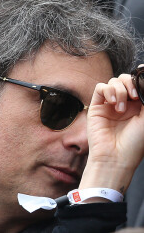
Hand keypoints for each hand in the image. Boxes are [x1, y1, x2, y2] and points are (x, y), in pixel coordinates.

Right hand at [79, 74, 143, 193]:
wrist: (115, 157)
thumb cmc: (134, 144)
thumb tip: (143, 84)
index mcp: (138, 106)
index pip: (137, 85)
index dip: (139, 82)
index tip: (142, 89)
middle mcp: (123, 103)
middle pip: (125, 80)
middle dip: (130, 84)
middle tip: (134, 97)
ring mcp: (109, 104)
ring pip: (113, 82)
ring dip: (119, 91)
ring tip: (121, 108)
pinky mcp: (96, 106)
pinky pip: (100, 88)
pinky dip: (107, 91)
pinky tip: (112, 103)